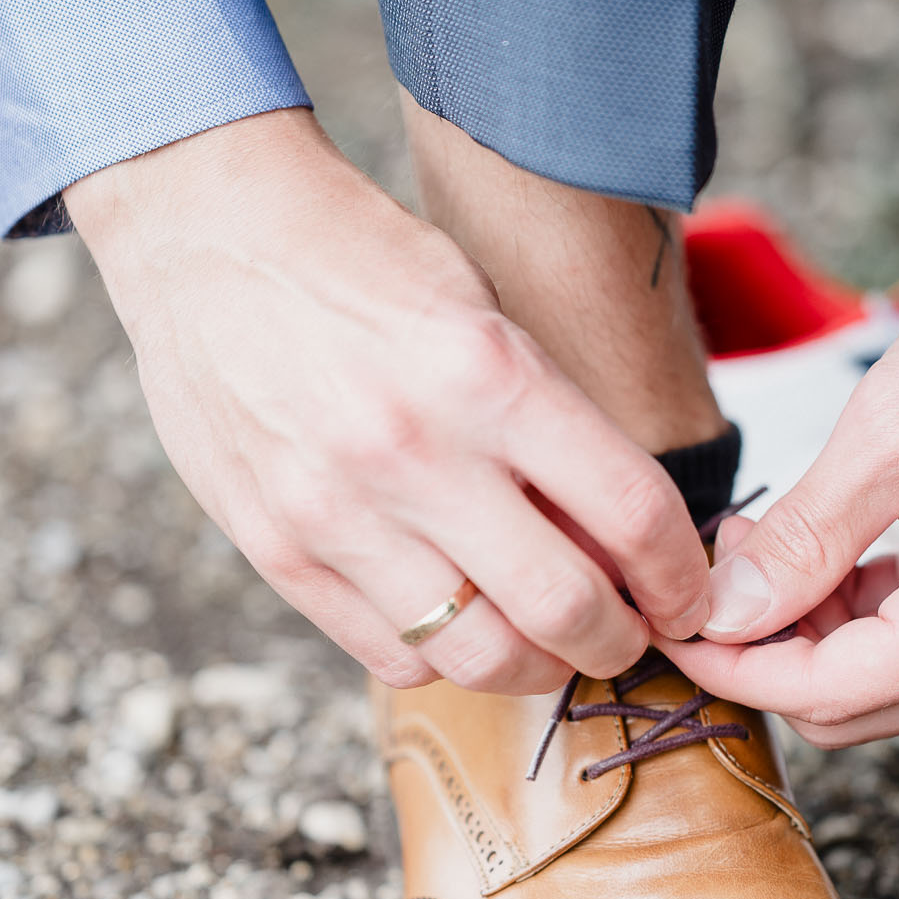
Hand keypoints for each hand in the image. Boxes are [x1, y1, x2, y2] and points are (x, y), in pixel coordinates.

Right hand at [65, 109, 712, 693]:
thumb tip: (625, 544)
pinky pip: (392, 654)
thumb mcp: (484, 310)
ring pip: (479, 655)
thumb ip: (552, 424)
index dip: (682, 576)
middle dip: (622, 641)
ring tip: (552, 646)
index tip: (690, 595)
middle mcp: (415, 452)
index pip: (632, 510)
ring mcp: (337, 512)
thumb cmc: (363, 259)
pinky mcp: (278, 551)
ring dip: (539, 668)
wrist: (208, 231)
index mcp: (487, 374)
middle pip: (565, 608)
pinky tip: (462, 627)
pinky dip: (446, 658)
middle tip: (632, 637)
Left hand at [662, 74, 898, 743]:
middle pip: (853, 706)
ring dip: (810, 630)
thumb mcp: (892, 433)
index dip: (734, 665)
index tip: (670, 620)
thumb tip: (727, 616)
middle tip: (717, 567)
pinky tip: (826, 543)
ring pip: (883, 681)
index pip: (826, 691)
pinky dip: (860, 611)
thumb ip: (805, 542)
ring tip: (767, 540)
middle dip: (768, 652)